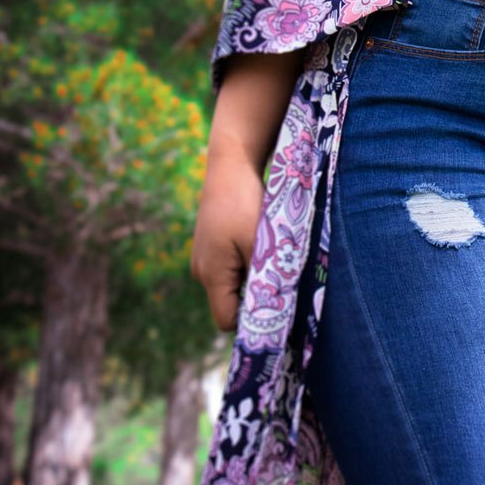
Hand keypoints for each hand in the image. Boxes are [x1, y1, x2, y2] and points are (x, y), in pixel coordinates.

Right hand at [190, 151, 264, 332]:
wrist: (231, 163)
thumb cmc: (245, 203)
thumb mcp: (260, 242)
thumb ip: (264, 278)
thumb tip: (276, 310)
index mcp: (211, 275)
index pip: (227, 321)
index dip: (252, 321)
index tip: (279, 309)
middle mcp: (202, 272)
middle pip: (230, 304)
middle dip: (256, 298)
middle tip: (283, 280)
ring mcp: (205, 258)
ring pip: (233, 285)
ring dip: (254, 278)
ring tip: (273, 256)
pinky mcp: (212, 246)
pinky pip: (232, 268)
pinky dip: (249, 263)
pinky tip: (262, 244)